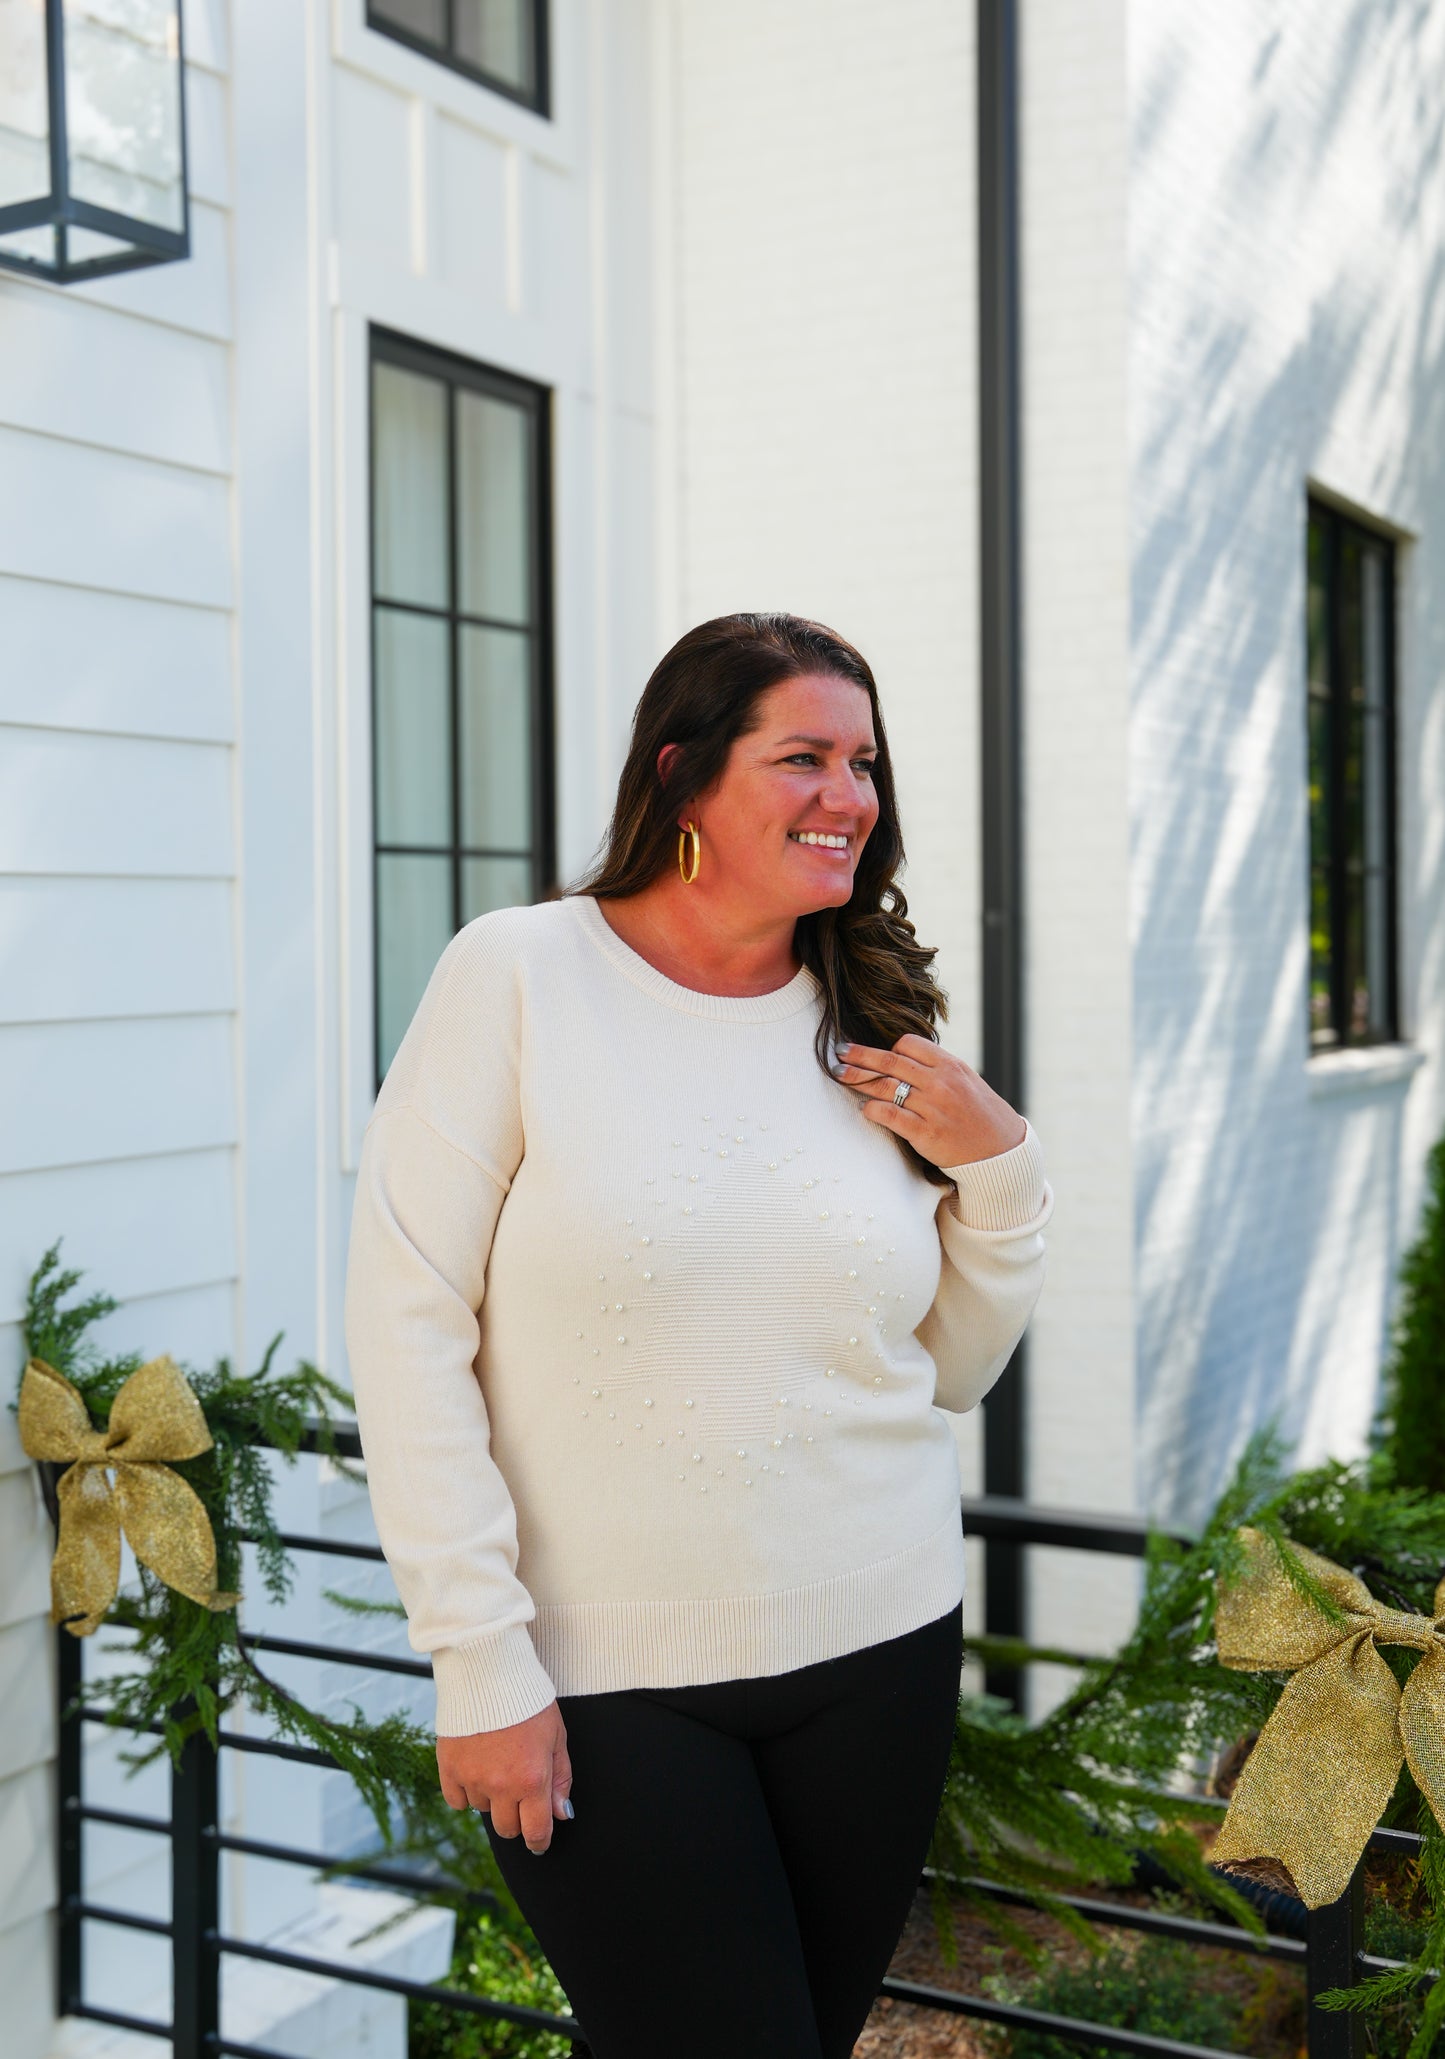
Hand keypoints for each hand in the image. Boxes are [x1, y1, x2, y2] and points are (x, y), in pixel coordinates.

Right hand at [436, 1701, 573, 1853]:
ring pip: (483, 1810)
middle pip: (507, 1828)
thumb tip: (562, 1814)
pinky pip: (457, 1801)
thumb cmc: (529, 1701)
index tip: (539, 1842)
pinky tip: (475, 1768)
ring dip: (491, 1797)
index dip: (539, 1841)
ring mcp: (472, 1778)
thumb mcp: (556, 1736)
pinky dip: (466, 1791)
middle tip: (519, 1793)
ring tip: (497, 1764)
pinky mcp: (448, 1768)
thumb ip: (560, 1778)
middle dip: (517, 1817)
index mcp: (532, 1780)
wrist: (489, 1670)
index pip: (535, 1832)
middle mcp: (501, 1786)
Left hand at [833, 1034, 1027, 1170]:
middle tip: (838, 1052)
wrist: (1001, 1151)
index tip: (877, 1054)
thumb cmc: (980, 1114)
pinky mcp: (925, 1134)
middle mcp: (940, 1083)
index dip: (889, 1048)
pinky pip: (890, 1116)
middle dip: (859, 1055)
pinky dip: (873, 1109)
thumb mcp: (966, 1080)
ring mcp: (932, 1108)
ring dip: (858, 1079)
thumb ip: (938, 1068)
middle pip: (890, 1062)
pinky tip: (864, 1108)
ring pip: (885, 1087)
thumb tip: (903, 1056)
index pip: (909, 1044)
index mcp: (950, 1066)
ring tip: (840, 1075)